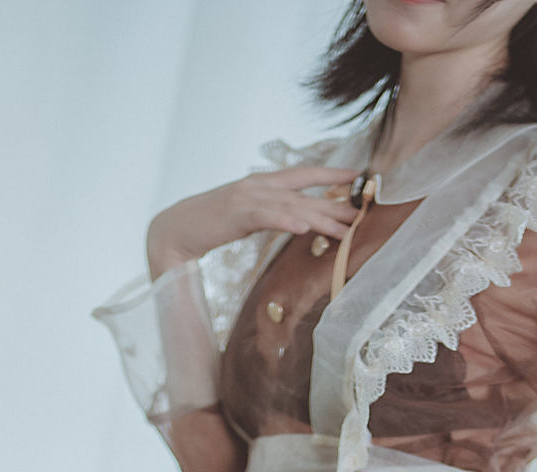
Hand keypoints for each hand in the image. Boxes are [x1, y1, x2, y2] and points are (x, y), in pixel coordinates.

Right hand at [146, 167, 360, 277]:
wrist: (173, 230)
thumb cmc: (210, 225)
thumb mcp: (246, 216)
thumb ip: (271, 214)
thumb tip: (297, 222)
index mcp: (261, 184)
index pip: (303, 175)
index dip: (331, 175)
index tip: (358, 177)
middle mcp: (258, 186)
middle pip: (305, 194)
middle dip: (335, 204)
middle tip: (363, 215)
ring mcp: (247, 197)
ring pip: (291, 206)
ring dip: (320, 218)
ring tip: (344, 229)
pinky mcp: (235, 213)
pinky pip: (266, 217)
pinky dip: (286, 222)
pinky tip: (303, 230)